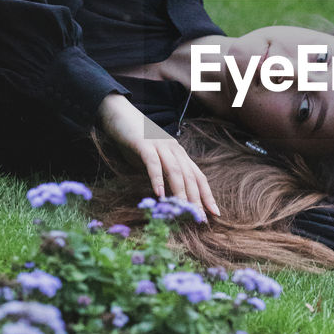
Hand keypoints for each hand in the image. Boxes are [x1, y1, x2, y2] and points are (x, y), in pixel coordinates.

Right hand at [97, 93, 219, 220]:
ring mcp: (160, 145)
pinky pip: (153, 163)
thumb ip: (160, 175)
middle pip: (190, 176)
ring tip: (183, 210)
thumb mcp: (151, 160)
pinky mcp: (144, 143)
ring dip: (181, 192)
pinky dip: (157, 178)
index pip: (198, 177)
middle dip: (196, 199)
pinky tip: (159, 193)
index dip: (207, 195)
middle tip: (200, 219)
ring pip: (175, 171)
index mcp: (178, 154)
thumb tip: (166, 197)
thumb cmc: (135, 140)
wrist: (118, 113)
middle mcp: (174, 149)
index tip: (215, 213)